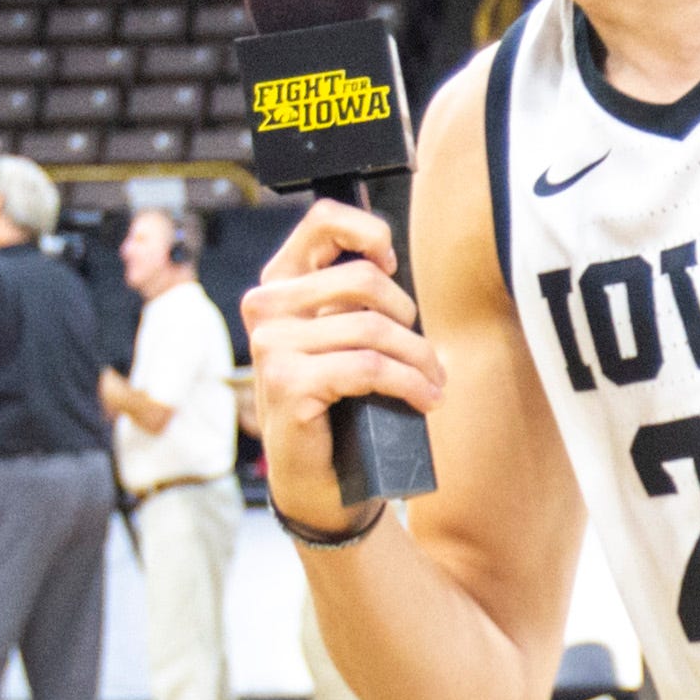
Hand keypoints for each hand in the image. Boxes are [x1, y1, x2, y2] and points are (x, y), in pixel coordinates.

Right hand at [237, 202, 436, 534]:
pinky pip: (371, 368)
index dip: (369, 232)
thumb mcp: (341, 338)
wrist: (316, 479)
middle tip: (425, 355)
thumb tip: (387, 260)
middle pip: (362, 278)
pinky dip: (409, 384)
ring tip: (433, 382)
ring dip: (419, 359)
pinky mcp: (289, 381)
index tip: (392, 263)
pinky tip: (424, 400)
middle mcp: (267, 307)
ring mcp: (272, 344)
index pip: (322, 220)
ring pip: (373, 328)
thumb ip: (351, 298)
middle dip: (408, 317)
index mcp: (279, 284)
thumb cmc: (336, 404)